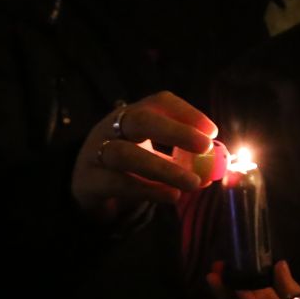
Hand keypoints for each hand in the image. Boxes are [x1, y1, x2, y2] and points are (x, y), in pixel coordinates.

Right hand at [70, 91, 217, 221]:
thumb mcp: (151, 156)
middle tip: (205, 147)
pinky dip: (148, 190)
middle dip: (175, 132)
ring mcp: (95, 153)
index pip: (158, 102)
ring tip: (193, 183)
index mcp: (130, 115)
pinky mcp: (88, 181)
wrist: (84, 187)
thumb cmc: (125, 167)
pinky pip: (118, 183)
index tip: (212, 131)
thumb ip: (179, 161)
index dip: (186, 113)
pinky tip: (171, 195)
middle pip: (139, 120)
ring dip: (164, 168)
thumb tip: (214, 169)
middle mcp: (110, 128)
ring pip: (126, 154)